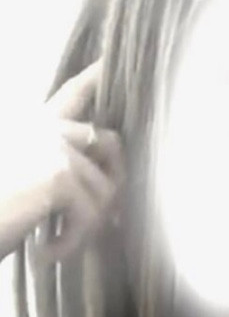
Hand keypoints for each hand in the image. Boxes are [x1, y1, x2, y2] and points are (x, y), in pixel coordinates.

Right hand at [0, 61, 124, 261]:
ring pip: (105, 188)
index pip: (72, 95)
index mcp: (34, 127)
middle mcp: (45, 129)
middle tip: (106, 217)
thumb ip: (62, 175)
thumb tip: (110, 199)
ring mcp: (54, 148)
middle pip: (109, 142)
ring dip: (88, 225)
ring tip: (60, 245)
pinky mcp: (58, 175)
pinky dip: (73, 242)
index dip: (93, 77)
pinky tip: (44, 255)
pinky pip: (92, 213)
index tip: (110, 61)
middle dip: (115, 181)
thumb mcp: (26, 184)